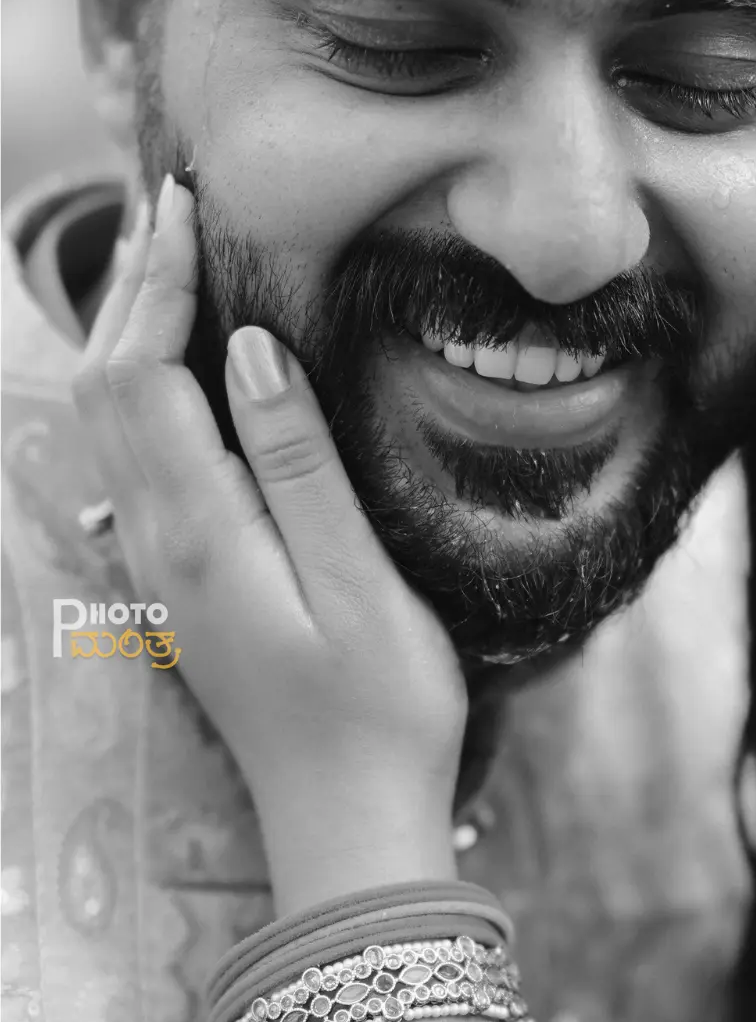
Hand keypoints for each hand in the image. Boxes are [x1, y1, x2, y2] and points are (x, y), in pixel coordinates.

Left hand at [72, 176, 466, 913]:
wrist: (350, 816)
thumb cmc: (379, 703)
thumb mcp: (357, 582)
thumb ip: (299, 466)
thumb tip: (252, 351)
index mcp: (199, 532)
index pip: (145, 378)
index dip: (157, 284)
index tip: (186, 206)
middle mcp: (159, 541)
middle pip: (111, 389)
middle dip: (131, 288)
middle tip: (175, 208)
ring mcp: (165, 564)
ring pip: (115, 420)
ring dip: (133, 330)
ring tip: (175, 261)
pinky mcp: (187, 577)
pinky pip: (142, 451)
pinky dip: (149, 382)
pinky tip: (194, 362)